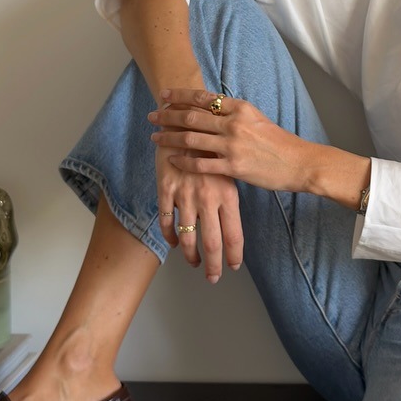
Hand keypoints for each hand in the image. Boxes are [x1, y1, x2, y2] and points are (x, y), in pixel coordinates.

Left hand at [149, 89, 314, 271]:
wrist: (300, 163)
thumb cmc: (280, 143)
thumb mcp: (259, 119)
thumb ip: (236, 114)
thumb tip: (214, 108)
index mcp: (241, 109)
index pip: (204, 98)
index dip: (180, 96)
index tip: (164, 95)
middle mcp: (234, 124)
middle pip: (192, 117)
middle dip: (168, 115)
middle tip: (152, 115)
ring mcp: (233, 146)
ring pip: (192, 139)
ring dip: (169, 137)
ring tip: (155, 137)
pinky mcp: (233, 167)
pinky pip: (201, 164)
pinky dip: (183, 161)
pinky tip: (171, 159)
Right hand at [154, 144, 242, 282]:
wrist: (185, 123)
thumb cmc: (211, 150)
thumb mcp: (227, 172)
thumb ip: (228, 200)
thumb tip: (230, 229)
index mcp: (228, 194)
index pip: (234, 234)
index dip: (234, 254)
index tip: (234, 266)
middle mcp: (208, 197)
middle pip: (211, 242)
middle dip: (212, 265)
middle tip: (213, 278)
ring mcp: (185, 194)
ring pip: (187, 237)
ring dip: (190, 255)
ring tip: (194, 263)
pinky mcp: (166, 189)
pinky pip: (167, 221)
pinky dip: (170, 237)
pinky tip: (174, 243)